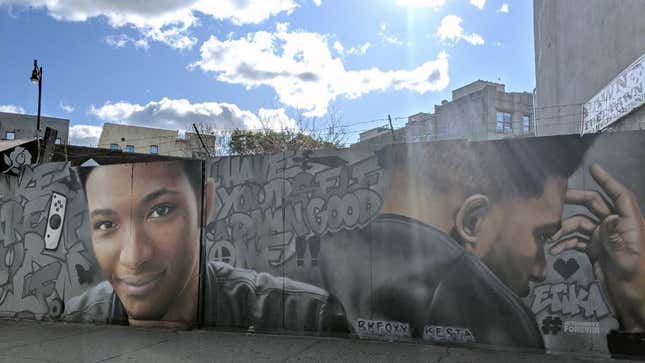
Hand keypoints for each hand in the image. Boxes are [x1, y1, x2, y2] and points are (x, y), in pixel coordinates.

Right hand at [550, 164, 644, 331]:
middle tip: (555, 199)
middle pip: (596, 205)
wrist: (634, 308)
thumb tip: (608, 219)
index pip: (621, 197)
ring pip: (581, 223)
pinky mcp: (595, 251)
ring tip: (551, 237)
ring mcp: (604, 239)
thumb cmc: (637, 285)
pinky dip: (566, 243)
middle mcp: (617, 228)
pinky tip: (556, 250)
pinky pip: (577, 240)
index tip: (593, 168)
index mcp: (631, 226)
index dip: (608, 181)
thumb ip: (617, 240)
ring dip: (565, 228)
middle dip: (576, 200)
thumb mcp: (627, 263)